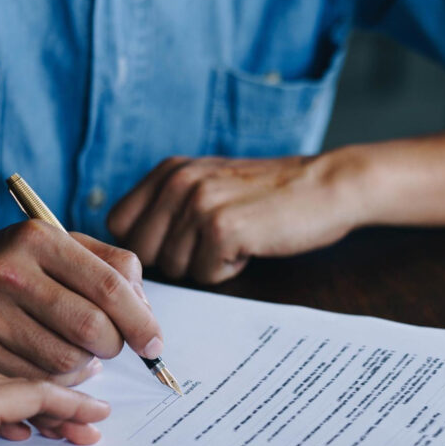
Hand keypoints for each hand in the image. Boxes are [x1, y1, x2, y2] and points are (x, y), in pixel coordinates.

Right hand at [0, 222, 162, 385]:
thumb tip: (147, 313)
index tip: (154, 342)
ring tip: (80, 350)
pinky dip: (60, 382)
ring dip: (88, 365)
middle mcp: (10, 273)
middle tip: (112, 343)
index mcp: (38, 238)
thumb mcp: (58, 244)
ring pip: (69, 362)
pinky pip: (39, 381)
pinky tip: (55, 364)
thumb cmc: (9, 262)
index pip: (109, 286)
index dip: (141, 321)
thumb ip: (111, 268)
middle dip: (116, 345)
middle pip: (92, 328)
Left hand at [107, 152, 368, 283]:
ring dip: (207, 265)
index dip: (146, 246)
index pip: (119, 225)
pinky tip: (251, 246)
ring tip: (238, 240)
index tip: (179, 246)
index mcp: (169, 170)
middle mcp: (177, 182)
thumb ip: (169, 205)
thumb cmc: (269, 195)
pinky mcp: (223, 228)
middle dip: (176, 261)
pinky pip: (205, 275)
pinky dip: (229, 270)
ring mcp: (199, 204)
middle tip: (213, 245)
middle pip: (144, 254)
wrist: (325, 187)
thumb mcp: (209, 183)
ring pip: (176, 269)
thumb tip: (129, 253)